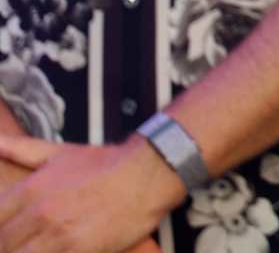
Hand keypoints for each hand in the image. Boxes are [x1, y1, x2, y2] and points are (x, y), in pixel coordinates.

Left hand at [0, 136, 180, 252]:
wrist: (148, 174)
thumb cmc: (106, 164)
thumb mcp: (61, 152)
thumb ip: (21, 149)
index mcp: (29, 189)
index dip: (0, 229)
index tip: (10, 231)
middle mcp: (38, 213)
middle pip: (3, 244)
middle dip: (10, 244)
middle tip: (27, 239)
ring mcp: (56, 234)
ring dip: (25, 251)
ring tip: (42, 244)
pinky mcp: (76, 251)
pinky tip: (55, 249)